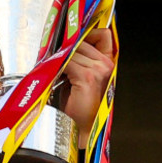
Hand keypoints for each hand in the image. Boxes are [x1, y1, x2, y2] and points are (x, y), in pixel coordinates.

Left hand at [62, 27, 115, 148]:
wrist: (79, 129)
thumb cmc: (79, 108)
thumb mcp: (81, 78)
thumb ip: (79, 59)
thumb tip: (65, 43)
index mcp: (108, 63)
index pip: (102, 34)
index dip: (86, 32)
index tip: (71, 38)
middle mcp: (106, 65)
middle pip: (83, 40)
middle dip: (67, 47)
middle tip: (55, 56)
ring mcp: (98, 70)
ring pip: (72, 50)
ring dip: (60, 57)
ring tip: (53, 68)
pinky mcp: (87, 77)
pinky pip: (67, 61)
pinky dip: (57, 66)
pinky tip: (54, 74)